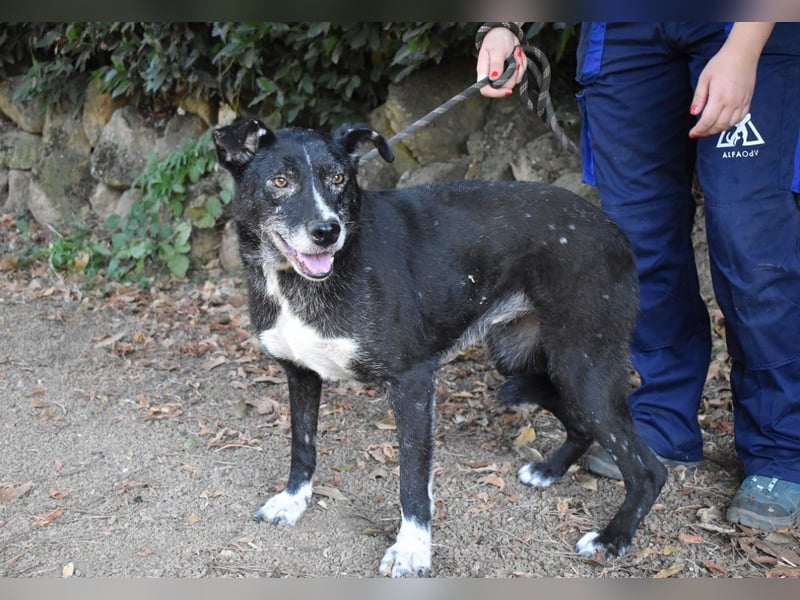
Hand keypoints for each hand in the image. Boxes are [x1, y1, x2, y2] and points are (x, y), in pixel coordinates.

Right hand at [476, 27, 526, 97]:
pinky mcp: (511, 75)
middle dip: (513, 73)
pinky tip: (517, 55)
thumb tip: (493, 78)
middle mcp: (492, 78)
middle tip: (514, 57)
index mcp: (484, 72)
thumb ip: (496, 64)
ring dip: (519, 66)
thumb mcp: (496, 49)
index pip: (485, 90)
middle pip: (504, 87)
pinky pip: (520, 75)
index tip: (508, 91)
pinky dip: (522, 64)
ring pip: (514, 81)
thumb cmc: (497, 39)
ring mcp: (502, 77)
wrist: (506, 33)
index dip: (496, 93)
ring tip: (515, 53)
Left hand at [688, 22, 773, 137]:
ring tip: (709, 129)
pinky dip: (730, 124)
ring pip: (730, 124)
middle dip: (706, 132)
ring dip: (718, 130)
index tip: (692, 134)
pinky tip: (723, 122)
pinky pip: (740, 118)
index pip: (707, 121)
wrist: (742, 53)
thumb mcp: (704, 79)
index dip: (699, 130)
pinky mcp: (748, 100)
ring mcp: (742, 102)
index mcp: (719, 98)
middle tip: (698, 133)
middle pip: (718, 126)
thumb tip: (694, 113)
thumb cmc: (720, 64)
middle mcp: (732, 103)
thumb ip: (699, 98)